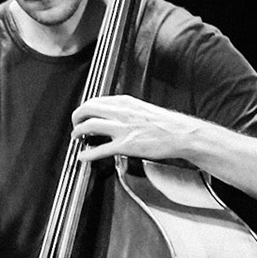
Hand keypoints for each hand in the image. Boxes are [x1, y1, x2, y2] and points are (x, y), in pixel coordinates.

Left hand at [73, 94, 202, 164]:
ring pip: (89, 126)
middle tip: (75, 126)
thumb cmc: (165, 123)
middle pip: (87, 109)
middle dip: (76, 118)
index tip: (82, 116)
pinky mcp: (126, 145)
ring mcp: (123, 128)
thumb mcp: (141, 108)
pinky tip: (82, 157)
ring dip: (78, 133)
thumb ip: (125, 110)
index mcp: (125, 102)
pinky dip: (87, 154)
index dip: (84, 109)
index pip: (95, 100)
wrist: (181, 133)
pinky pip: (100, 149)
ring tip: (77, 138)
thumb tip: (111, 114)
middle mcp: (121, 112)